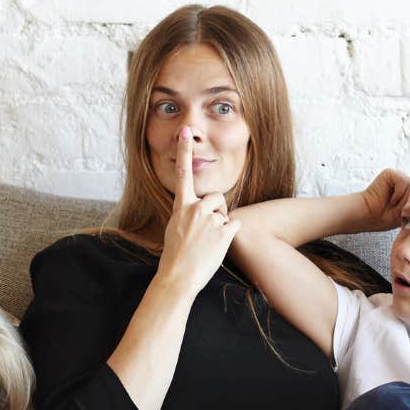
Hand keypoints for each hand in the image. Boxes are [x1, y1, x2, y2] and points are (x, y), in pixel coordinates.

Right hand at [158, 126, 239, 287]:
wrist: (178, 277)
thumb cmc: (176, 256)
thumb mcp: (175, 228)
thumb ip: (187, 214)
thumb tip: (198, 210)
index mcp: (181, 206)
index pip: (183, 174)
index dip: (185, 151)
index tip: (186, 132)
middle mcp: (195, 209)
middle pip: (217, 197)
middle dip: (217, 210)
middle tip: (207, 231)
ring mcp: (210, 220)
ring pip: (225, 213)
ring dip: (222, 225)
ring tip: (209, 241)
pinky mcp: (223, 232)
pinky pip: (235, 225)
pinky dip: (230, 235)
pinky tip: (218, 246)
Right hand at [358, 169, 409, 232]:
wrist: (369, 216)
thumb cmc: (386, 217)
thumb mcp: (409, 213)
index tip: (405, 214)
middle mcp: (406, 182)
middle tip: (398, 209)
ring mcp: (399, 176)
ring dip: (403, 200)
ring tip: (393, 204)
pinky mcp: (391, 173)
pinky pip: (404, 181)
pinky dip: (398, 193)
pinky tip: (390, 198)